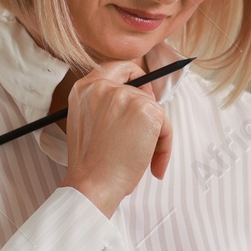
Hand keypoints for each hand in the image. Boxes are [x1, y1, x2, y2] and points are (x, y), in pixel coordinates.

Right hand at [58, 61, 172, 216]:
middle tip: (141, 142)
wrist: (93, 184)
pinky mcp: (146, 110)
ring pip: (153, 110)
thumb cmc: (92, 164)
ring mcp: (125, 96)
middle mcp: (102, 87)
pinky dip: (164, 146)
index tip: (144, 89)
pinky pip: (165, 125)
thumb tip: (144, 96)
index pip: (114, 67)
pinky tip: (152, 165)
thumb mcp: (89, 123)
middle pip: (139, 92)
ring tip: (142, 160)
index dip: (133, 74)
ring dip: (154, 137)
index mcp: (84, 89)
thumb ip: (107, 105)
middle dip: (145, 117)